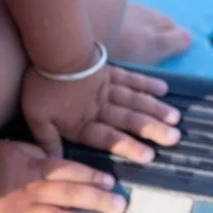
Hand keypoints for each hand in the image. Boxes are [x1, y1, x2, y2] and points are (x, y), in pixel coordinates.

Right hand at [0, 140, 125, 212]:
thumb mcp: (3, 147)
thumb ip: (25, 151)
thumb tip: (44, 152)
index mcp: (31, 169)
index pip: (67, 169)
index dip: (89, 174)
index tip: (110, 180)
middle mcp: (31, 191)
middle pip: (70, 192)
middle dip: (97, 198)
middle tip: (121, 205)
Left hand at [19, 63, 181, 163]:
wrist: (51, 51)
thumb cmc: (41, 86)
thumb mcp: (36, 118)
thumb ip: (47, 140)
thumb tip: (53, 162)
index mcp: (83, 122)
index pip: (108, 138)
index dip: (128, 147)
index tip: (150, 156)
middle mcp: (100, 107)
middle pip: (128, 120)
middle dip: (152, 130)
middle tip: (175, 138)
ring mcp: (106, 87)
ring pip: (135, 101)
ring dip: (156, 110)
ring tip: (175, 119)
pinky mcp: (107, 70)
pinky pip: (131, 79)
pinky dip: (147, 84)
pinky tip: (164, 89)